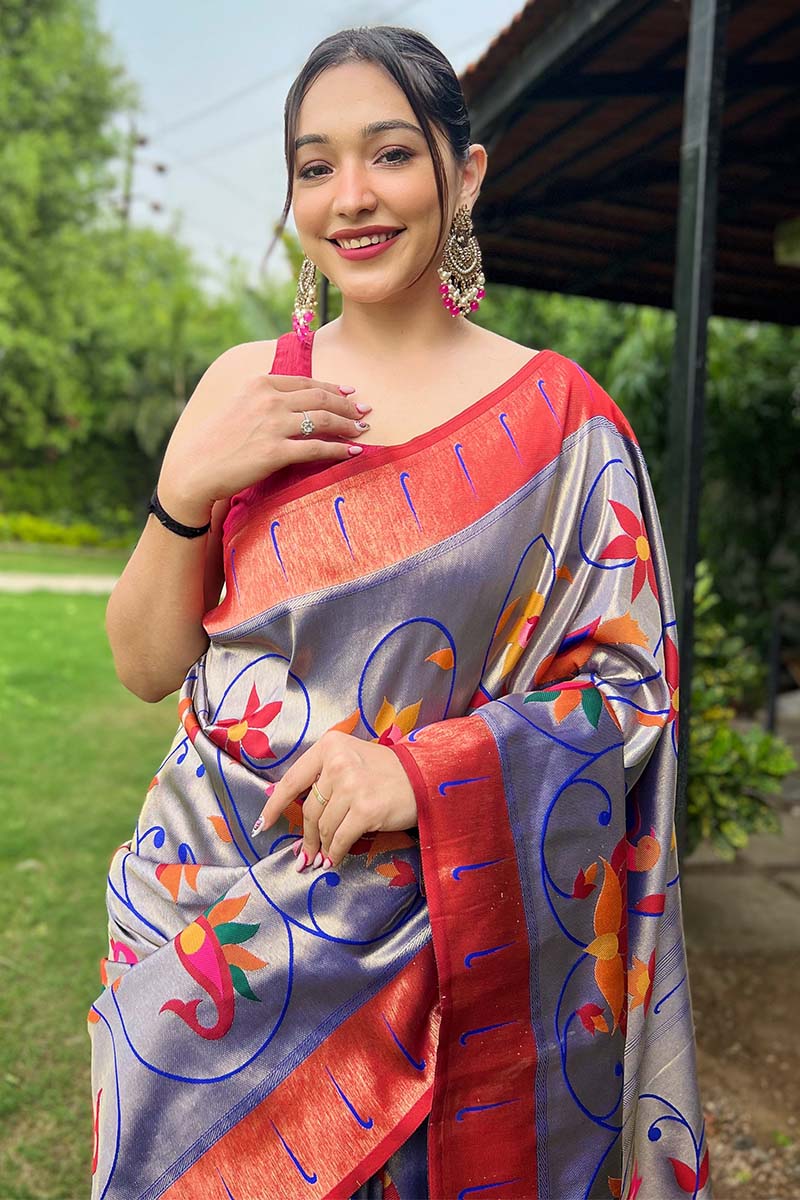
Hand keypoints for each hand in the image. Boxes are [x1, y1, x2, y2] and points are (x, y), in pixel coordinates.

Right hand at [157, 354, 372, 524]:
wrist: (196, 468)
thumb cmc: (217, 441)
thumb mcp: (239, 406)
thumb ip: (266, 398)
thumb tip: (295, 401)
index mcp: (260, 384)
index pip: (307, 383)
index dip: (333, 388)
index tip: (350, 393)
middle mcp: (268, 400)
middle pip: (320, 398)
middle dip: (347, 405)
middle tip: (364, 412)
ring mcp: (273, 426)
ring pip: (323, 420)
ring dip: (347, 425)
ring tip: (361, 431)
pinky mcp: (275, 452)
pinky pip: (317, 449)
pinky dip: (339, 449)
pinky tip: (352, 452)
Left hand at [250, 731, 417, 870]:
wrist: (425, 778)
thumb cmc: (386, 770)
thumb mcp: (351, 759)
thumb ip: (321, 776)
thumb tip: (282, 802)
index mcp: (330, 746)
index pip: (293, 780)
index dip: (275, 806)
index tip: (263, 825)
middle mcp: (338, 763)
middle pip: (309, 809)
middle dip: (305, 836)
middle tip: (304, 853)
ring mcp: (352, 786)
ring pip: (323, 827)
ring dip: (322, 846)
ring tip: (324, 855)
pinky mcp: (366, 810)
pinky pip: (339, 839)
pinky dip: (334, 853)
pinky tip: (333, 860)